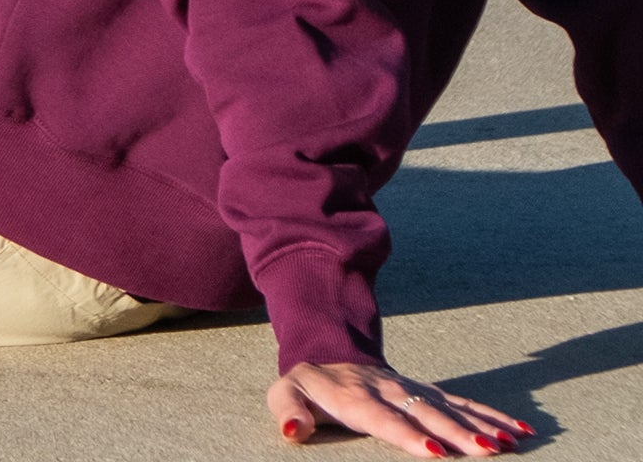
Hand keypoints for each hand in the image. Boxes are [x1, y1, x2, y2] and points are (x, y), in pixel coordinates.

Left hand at [269, 363, 532, 452]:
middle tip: (489, 451)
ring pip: (451, 407)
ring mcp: (412, 389)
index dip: (409, 436)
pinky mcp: (426, 391)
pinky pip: (461, 403)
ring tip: (513, 443)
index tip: (434, 453)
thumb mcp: (284, 395)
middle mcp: (390, 390)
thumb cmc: (306, 388)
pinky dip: (489, 415)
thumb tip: (293, 430)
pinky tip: (518, 430)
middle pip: (427, 414)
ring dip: (483, 424)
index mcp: (357, 397)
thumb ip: (287, 411)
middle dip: (458, 433)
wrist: (324, 351)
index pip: (386, 420)